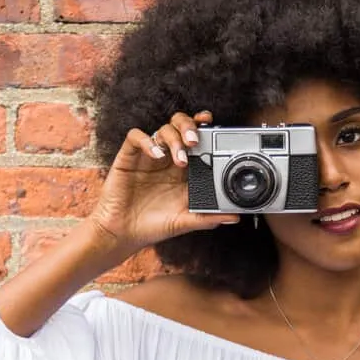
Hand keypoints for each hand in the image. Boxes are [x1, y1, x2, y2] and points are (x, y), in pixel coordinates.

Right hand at [86, 111, 238, 259]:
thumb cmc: (154, 226)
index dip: (203, 128)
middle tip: (195, 142)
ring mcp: (148, 156)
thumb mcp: (185, 222)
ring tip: (180, 159)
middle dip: (189, 127)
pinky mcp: (129, 157)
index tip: (214, 125)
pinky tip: (156, 155)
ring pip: (162, 129)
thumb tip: (235, 217)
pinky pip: (136, 137)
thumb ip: (209, 218)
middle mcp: (167, 158)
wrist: (124, 234)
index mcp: (183, 169)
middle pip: (180, 126)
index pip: (195, 140)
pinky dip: (147, 141)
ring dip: (174, 139)